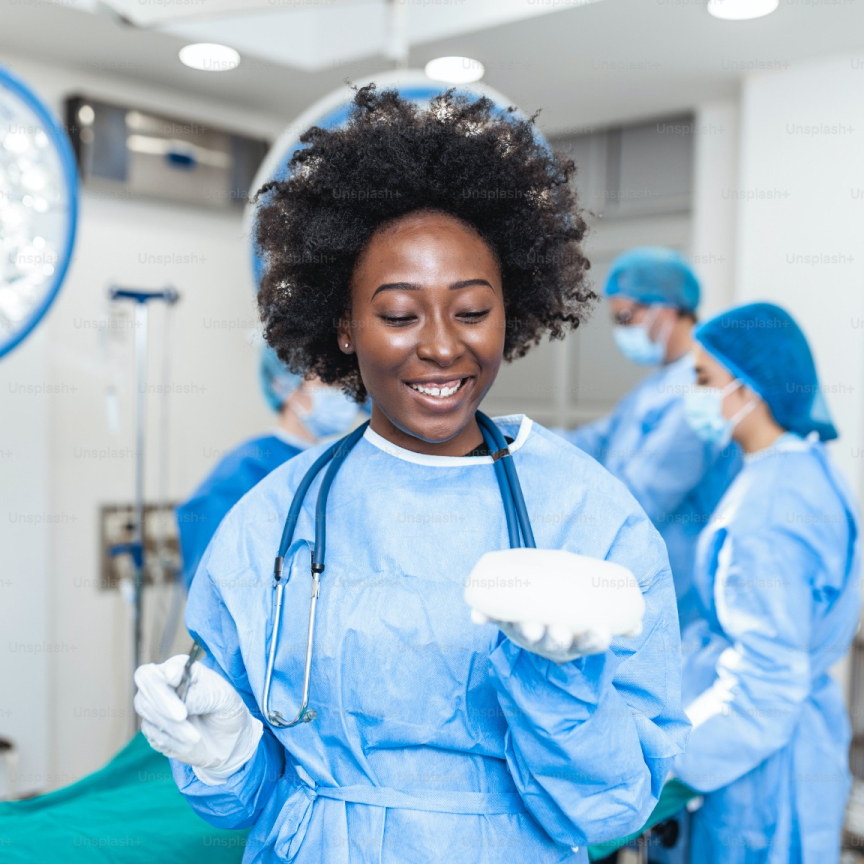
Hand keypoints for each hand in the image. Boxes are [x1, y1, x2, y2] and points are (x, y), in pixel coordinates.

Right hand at [134, 654, 262, 785]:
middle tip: (181, 715)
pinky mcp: (153, 730)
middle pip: (146, 683)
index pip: (165, 663)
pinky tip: (189, 744)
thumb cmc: (225, 708)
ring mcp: (153, 707)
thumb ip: (203, 695)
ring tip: (195, 737)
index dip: (166, 671)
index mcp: (180, 668)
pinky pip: (153, 734)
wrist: (227, 739)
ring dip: (171, 725)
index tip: (175, 679)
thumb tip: (183, 701)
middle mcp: (162, 684)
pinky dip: (172, 740)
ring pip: (147, 710)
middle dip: (162, 699)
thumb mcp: (223, 697)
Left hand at [471, 612, 615, 662]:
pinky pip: (491, 618)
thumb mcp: (590, 617)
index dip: (594, 640)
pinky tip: (476, 616)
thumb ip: (615, 618)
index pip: (588, 645)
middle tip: (560, 631)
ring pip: (525, 635)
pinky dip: (483, 616)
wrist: (534, 614)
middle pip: (553, 645)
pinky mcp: (502, 620)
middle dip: (557, 640)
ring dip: (526, 630)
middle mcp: (547, 642)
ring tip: (530, 624)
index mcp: (573, 642)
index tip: (602, 632)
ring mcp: (524, 632)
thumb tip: (638, 624)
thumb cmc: (568, 615)